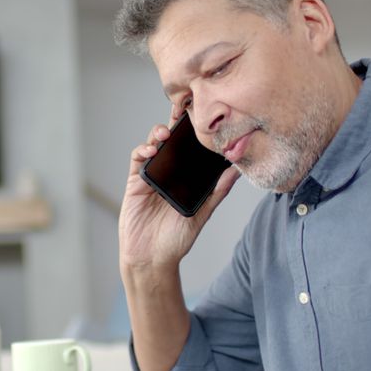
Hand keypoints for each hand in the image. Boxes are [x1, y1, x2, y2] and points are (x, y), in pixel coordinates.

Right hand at [118, 121, 239, 270]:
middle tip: (183, 111)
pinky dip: (143, 150)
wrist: (152, 258)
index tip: (203, 115)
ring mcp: (150, 175)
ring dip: (158, 134)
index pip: (190, 148)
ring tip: (166, 133)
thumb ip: (217, 192)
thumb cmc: (176, 239)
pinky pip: (137, 159)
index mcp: (184, 177)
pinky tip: (152, 151)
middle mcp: (168, 172)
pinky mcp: (135, 182)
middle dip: (175, 123)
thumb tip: (235, 171)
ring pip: (153, 144)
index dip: (194, 130)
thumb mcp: (202, 214)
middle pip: (171, 140)